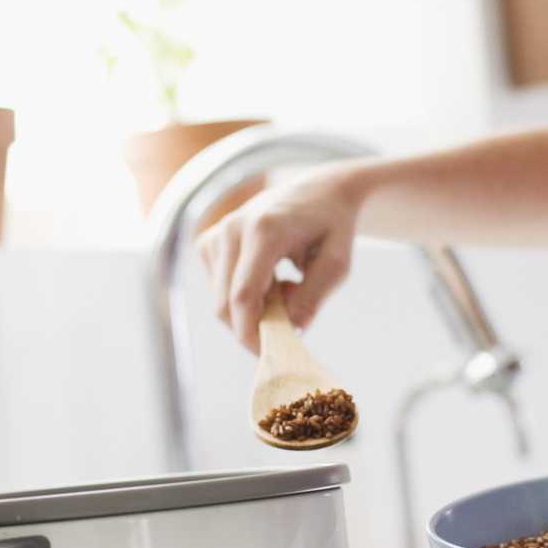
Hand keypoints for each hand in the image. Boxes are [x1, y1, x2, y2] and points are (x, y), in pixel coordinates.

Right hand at [194, 162, 366, 354]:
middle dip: (251, 327)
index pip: (243, 295)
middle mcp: (233, 228)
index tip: (269, 354)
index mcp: (265, 230)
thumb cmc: (333, 227)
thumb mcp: (337, 262)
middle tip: (287, 327)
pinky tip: (268, 281)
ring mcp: (217, 232)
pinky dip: (240, 296)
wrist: (320, 192)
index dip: (250, 333)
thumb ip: (314, 296)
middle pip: (225, 303)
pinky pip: (217, 288)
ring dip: (249, 310)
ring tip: (285, 291)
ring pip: (219, 299)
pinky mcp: (210, 240)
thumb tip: (290, 328)